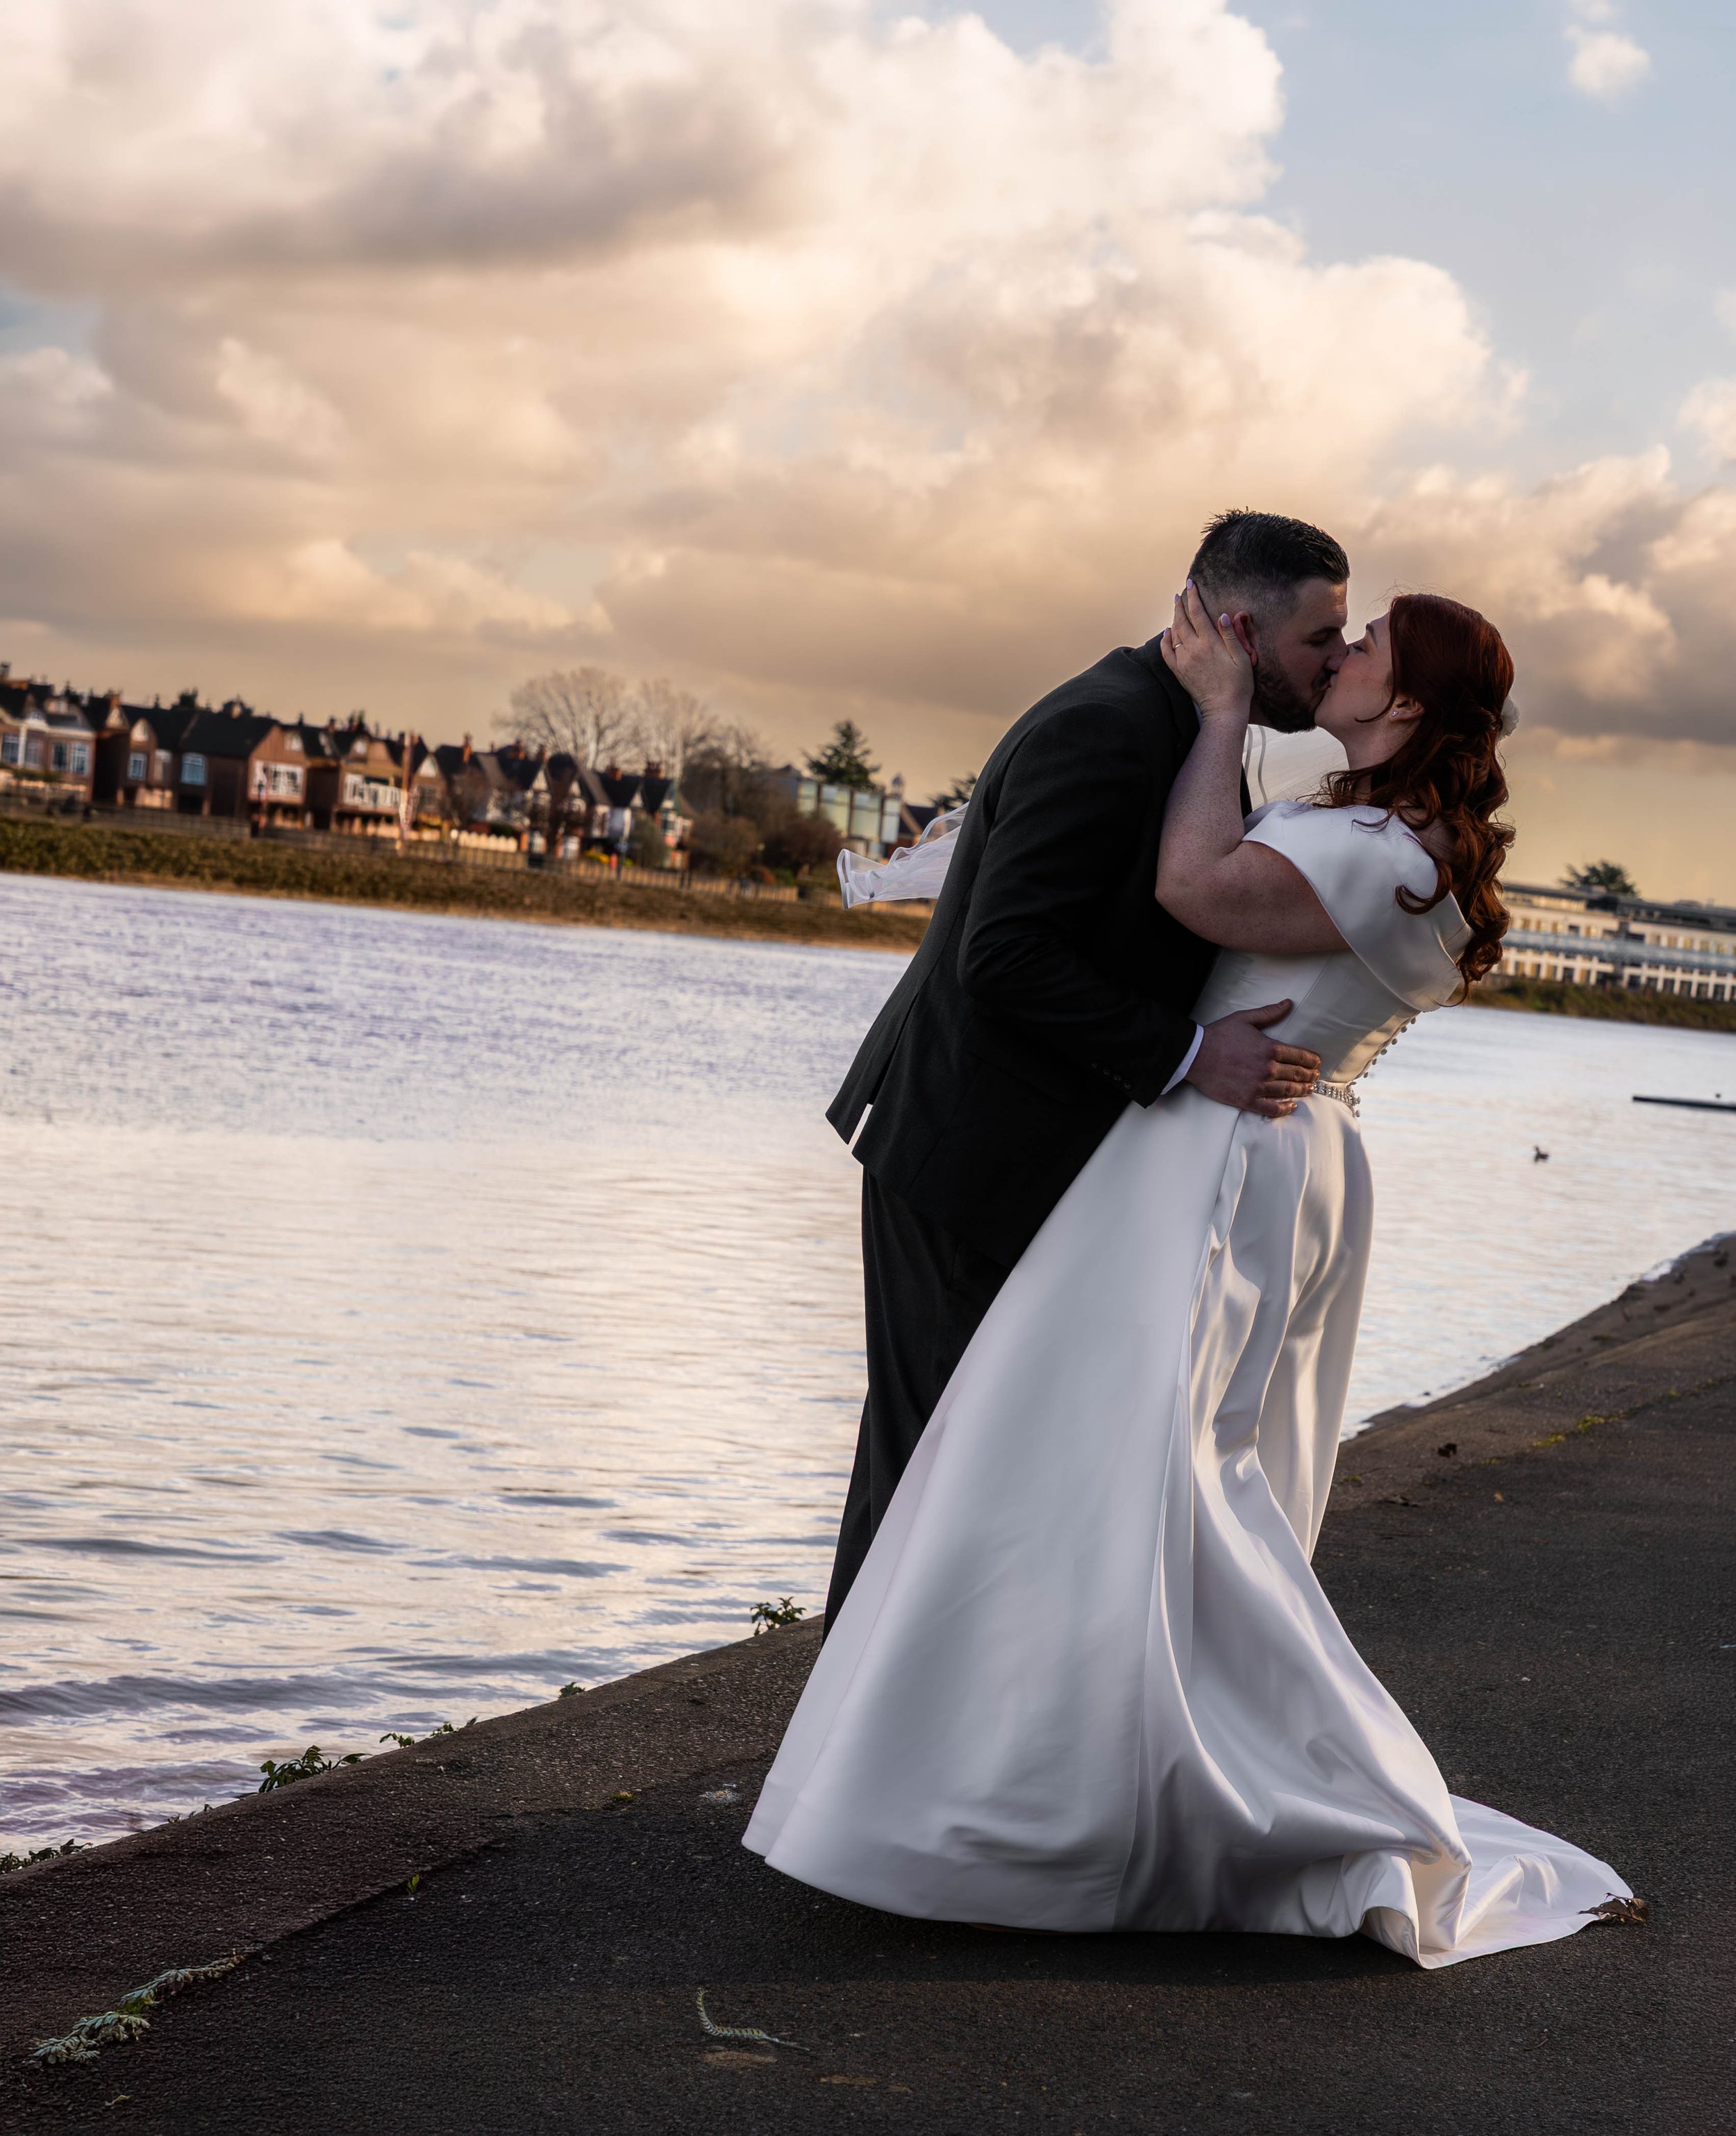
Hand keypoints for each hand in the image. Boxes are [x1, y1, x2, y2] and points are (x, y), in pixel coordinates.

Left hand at [1159, 581, 1253, 720]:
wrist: (1223, 709)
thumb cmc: (1238, 684)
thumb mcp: (1242, 657)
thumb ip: (1230, 635)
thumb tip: (1221, 615)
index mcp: (1209, 643)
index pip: (1197, 613)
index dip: (1193, 596)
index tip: (1191, 584)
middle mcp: (1193, 649)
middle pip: (1182, 620)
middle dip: (1180, 604)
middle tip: (1180, 593)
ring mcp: (1183, 661)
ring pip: (1174, 633)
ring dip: (1174, 619)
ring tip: (1176, 609)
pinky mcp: (1179, 672)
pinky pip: (1166, 652)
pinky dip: (1165, 640)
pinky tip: (1167, 632)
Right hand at [1185, 1001, 1320, 1117]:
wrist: (1195, 1055)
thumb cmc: (1218, 1035)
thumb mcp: (1244, 1018)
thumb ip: (1269, 1013)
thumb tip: (1288, 1004)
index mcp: (1270, 1048)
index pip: (1299, 1056)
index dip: (1311, 1060)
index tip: (1316, 1062)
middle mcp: (1267, 1069)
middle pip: (1297, 1074)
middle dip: (1309, 1076)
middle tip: (1315, 1077)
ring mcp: (1258, 1086)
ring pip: (1288, 1091)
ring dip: (1301, 1090)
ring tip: (1308, 1089)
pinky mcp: (1247, 1100)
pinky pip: (1271, 1108)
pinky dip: (1284, 1109)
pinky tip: (1292, 1106)